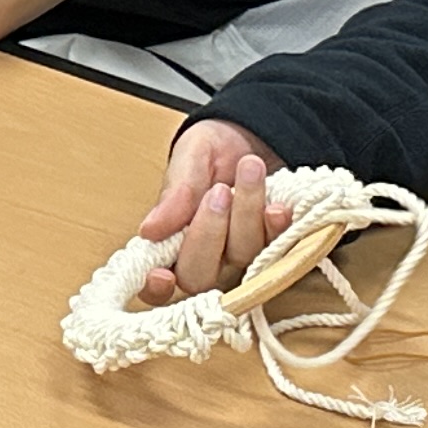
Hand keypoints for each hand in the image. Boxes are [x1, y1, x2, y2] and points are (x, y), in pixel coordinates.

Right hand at [136, 119, 291, 301]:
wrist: (255, 137)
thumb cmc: (214, 151)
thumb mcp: (190, 158)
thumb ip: (175, 193)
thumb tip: (150, 231)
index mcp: (171, 244)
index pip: (156, 287)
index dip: (155, 290)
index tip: (160, 274)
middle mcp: (205, 261)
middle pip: (200, 278)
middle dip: (208, 234)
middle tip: (218, 190)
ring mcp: (241, 260)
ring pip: (241, 257)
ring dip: (246, 212)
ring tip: (249, 168)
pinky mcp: (275, 248)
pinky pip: (277, 250)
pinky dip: (275, 227)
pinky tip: (276, 207)